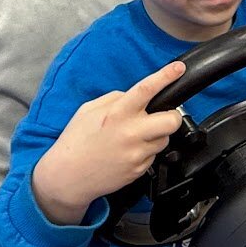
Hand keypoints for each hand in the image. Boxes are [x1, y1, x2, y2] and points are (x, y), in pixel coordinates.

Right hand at [32, 61, 186, 225]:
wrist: (67, 177)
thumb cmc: (76, 141)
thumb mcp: (89, 111)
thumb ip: (115, 99)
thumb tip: (137, 96)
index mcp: (117, 113)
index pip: (147, 89)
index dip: (166, 76)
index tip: (178, 68)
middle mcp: (130, 133)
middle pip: (172, 121)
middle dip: (172, 116)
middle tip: (163, 116)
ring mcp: (136, 153)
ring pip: (164, 139)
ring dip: (156, 135)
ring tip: (135, 137)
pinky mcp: (139, 170)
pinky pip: (153, 155)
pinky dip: (146, 151)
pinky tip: (128, 152)